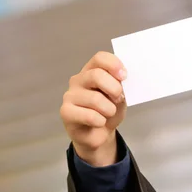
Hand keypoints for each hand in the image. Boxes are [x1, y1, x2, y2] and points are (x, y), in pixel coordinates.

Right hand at [60, 51, 127, 166]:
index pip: (100, 58)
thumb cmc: (108, 112)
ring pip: (95, 99)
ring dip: (109, 110)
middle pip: (97, 75)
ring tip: (107, 114)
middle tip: (118, 99)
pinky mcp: (66, 112)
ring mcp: (70, 95)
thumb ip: (119, 86)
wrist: (99, 134)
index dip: (114, 65)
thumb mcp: (119, 97)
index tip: (124, 76)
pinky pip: (90, 116)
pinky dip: (101, 121)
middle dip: (114, 89)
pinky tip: (99, 123)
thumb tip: (121, 78)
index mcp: (92, 71)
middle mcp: (78, 80)